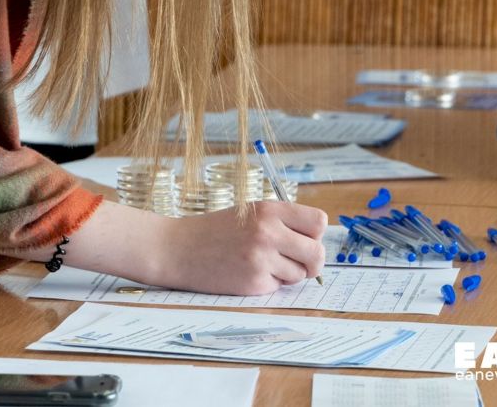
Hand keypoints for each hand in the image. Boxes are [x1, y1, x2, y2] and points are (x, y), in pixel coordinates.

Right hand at [154, 201, 327, 294]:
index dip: (315, 234)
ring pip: (300, 274)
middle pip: (317, 253)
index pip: (319, 222)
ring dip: (288, 274)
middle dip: (313, 262)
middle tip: (301, 263)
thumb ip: (283, 222)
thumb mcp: (251, 213)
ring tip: (262, 264)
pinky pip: (279, 287)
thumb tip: (317, 241)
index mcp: (270, 210)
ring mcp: (261, 258)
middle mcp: (268, 232)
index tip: (305, 239)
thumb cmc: (216, 231)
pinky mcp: (253, 282)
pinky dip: (269, 283)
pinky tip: (247, 273)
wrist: (178, 249)